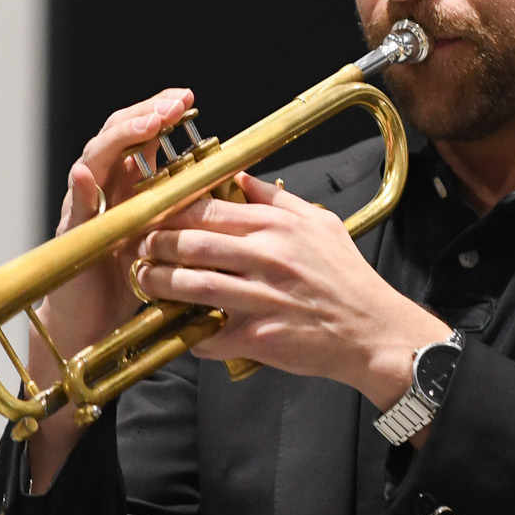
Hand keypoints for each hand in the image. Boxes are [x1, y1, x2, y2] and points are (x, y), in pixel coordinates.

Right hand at [24, 87, 193, 488]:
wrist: (94, 330)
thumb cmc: (132, 289)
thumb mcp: (170, 244)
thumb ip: (192, 215)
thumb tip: (237, 187)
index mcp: (132, 190)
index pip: (144, 139)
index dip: (161, 115)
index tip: (187, 101)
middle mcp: (106, 193)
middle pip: (119, 137)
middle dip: (145, 114)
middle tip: (173, 103)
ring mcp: (87, 212)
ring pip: (96, 160)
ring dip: (121, 139)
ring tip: (146, 123)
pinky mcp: (74, 239)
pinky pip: (76, 210)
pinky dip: (81, 190)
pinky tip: (89, 176)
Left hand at [136, 173, 450, 410]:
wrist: (374, 331)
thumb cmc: (348, 279)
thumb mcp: (321, 225)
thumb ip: (278, 200)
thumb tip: (241, 178)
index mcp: (279, 227)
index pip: (210, 210)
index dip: (172, 212)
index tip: (154, 216)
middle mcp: (269, 258)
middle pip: (193, 244)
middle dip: (155, 245)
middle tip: (139, 248)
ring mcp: (265, 298)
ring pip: (194, 286)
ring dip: (159, 284)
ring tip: (144, 280)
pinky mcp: (262, 336)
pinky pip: (213, 334)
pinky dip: (191, 334)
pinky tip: (179, 330)